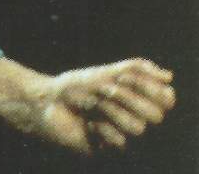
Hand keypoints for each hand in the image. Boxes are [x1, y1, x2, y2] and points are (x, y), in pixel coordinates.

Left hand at [0, 56, 174, 155]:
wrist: (48, 102)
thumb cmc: (76, 86)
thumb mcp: (106, 73)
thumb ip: (137, 70)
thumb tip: (169, 76)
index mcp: (137, 98)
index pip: (166, 98)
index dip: (150, 88)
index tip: (123, 75)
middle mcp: (135, 117)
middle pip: (156, 115)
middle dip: (127, 98)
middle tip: (103, 89)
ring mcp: (123, 134)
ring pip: (138, 128)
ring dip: (111, 111)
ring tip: (92, 105)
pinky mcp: (110, 149)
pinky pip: (120, 142)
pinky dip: (101, 127)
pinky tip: (87, 123)